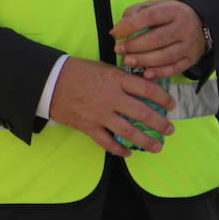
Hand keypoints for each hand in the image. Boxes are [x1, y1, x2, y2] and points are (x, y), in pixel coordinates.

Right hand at [49, 57, 175, 156]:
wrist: (47, 81)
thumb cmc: (75, 71)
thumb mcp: (101, 67)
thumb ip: (120, 77)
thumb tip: (141, 86)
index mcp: (114, 79)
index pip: (147, 89)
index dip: (163, 98)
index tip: (171, 105)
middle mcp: (110, 97)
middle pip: (142, 113)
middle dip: (160, 124)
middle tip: (170, 130)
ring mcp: (99, 113)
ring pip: (128, 131)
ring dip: (146, 141)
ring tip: (157, 147)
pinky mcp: (87, 126)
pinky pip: (107, 142)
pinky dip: (119, 149)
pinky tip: (127, 153)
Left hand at [110, 0, 206, 79]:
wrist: (199, 23)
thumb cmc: (168, 15)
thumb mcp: (154, 6)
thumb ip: (135, 12)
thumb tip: (120, 28)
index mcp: (173, 11)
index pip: (150, 17)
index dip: (131, 25)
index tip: (116, 33)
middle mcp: (184, 28)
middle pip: (158, 38)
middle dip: (135, 46)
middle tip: (118, 49)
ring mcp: (189, 45)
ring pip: (166, 56)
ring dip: (144, 60)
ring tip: (127, 61)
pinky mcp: (191, 59)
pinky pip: (175, 68)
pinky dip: (160, 73)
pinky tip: (146, 74)